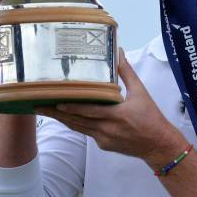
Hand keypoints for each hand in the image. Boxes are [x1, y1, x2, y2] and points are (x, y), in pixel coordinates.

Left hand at [39, 49, 186, 164]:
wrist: (158, 145)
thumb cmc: (151, 117)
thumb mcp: (141, 92)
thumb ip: (127, 72)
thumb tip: (119, 51)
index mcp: (116, 115)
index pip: (88, 111)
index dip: (70, 106)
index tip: (54, 100)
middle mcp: (107, 129)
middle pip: (76, 121)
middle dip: (55, 113)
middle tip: (38, 106)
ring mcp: (103, 139)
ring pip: (77, 128)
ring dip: (61, 119)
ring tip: (44, 111)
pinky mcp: (103, 145)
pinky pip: (85, 132)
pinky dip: (74, 124)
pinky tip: (64, 116)